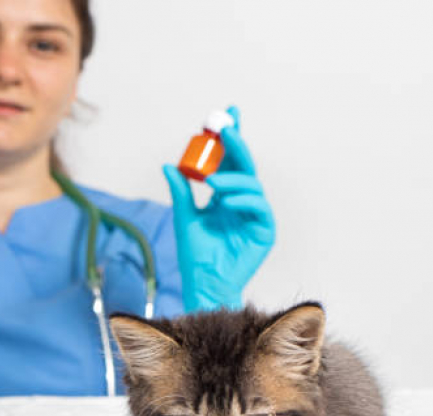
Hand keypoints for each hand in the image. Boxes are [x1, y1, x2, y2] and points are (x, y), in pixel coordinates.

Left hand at [164, 106, 275, 312]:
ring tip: (211, 182)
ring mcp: (255, 216)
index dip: (230, 138)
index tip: (226, 115)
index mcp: (225, 196)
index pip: (229, 161)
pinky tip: (225, 201)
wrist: (203, 282)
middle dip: (237, 144)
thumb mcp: (184, 217)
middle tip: (226, 128)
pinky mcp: (263, 231)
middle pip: (244, 166)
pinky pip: (259, 209)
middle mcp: (242, 202)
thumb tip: (168, 165)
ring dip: (233, 179)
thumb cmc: (195, 254)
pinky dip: (243, 200)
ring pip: (252, 186)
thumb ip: (181, 192)